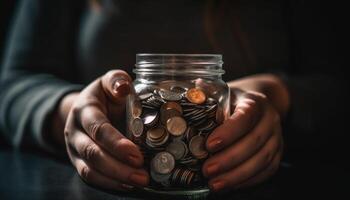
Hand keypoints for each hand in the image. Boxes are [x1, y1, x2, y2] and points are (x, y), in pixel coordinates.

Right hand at [64, 70, 148, 190]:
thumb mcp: (110, 81)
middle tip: (142, 174)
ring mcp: (74, 150)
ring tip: (139, 182)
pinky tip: (128, 185)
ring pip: (89, 170)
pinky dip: (109, 184)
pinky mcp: (80, 162)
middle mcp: (74, 132)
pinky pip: (90, 178)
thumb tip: (124, 88)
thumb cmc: (105, 95)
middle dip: (118, 166)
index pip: (98, 129)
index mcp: (83, 110)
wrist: (87, 108)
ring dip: (115, 179)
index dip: (116, 143)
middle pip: (92, 153)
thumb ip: (116, 80)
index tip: (136, 154)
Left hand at [202, 74, 287, 191]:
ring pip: (261, 160)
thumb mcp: (222, 93)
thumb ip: (208, 94)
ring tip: (214, 183)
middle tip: (207, 170)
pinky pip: (266, 171)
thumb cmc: (233, 102)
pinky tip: (229, 185)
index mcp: (255, 102)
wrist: (256, 106)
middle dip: (229, 159)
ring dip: (236, 175)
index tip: (209, 145)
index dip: (229, 133)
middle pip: (254, 142)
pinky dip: (247, 181)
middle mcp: (270, 119)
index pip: (245, 117)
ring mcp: (277, 138)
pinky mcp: (277, 154)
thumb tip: (189, 94)